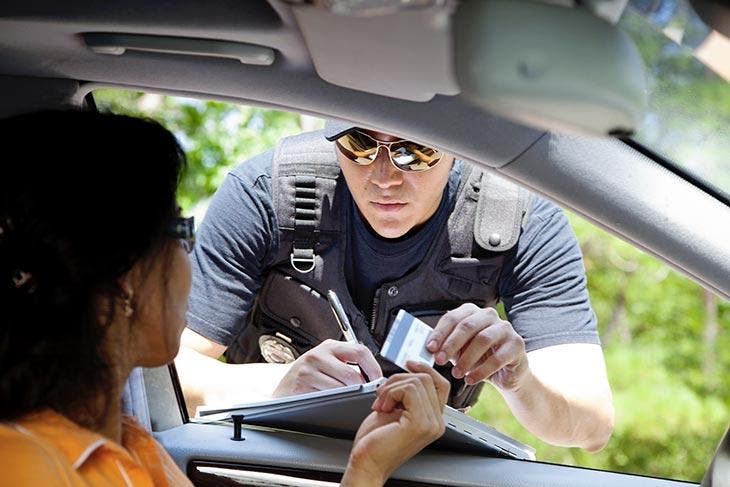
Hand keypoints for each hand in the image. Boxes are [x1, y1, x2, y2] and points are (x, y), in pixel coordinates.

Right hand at [272, 339, 381, 396]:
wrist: (283, 391)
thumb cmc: (308, 379)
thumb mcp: (328, 365)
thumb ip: (348, 366)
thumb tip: (374, 378)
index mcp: (330, 347)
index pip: (360, 351)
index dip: (373, 368)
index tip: (378, 381)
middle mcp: (319, 354)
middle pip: (352, 374)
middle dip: (361, 389)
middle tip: (363, 397)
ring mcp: (309, 368)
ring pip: (340, 388)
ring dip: (347, 398)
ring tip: (343, 400)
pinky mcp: (301, 383)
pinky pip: (326, 396)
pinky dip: (332, 402)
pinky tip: (328, 402)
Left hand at [342, 362, 448, 485]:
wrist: (366, 462)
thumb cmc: (375, 440)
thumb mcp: (395, 409)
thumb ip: (408, 393)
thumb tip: (410, 372)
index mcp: (433, 419)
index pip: (440, 384)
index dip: (425, 369)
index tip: (410, 364)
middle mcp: (437, 423)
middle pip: (427, 379)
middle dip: (398, 380)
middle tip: (383, 395)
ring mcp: (431, 424)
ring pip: (417, 381)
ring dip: (391, 388)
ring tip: (382, 404)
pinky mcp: (420, 423)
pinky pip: (409, 390)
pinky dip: (390, 393)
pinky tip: (383, 408)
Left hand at [426, 303, 527, 390]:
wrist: (505, 373)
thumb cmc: (477, 358)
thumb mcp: (458, 351)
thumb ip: (444, 346)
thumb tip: (426, 349)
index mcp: (472, 312)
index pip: (453, 317)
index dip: (440, 333)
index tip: (430, 348)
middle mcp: (489, 315)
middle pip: (467, 326)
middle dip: (451, 344)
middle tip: (439, 361)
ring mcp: (505, 328)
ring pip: (482, 340)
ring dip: (466, 359)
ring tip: (456, 373)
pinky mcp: (517, 344)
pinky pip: (497, 357)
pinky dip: (481, 371)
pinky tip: (471, 380)